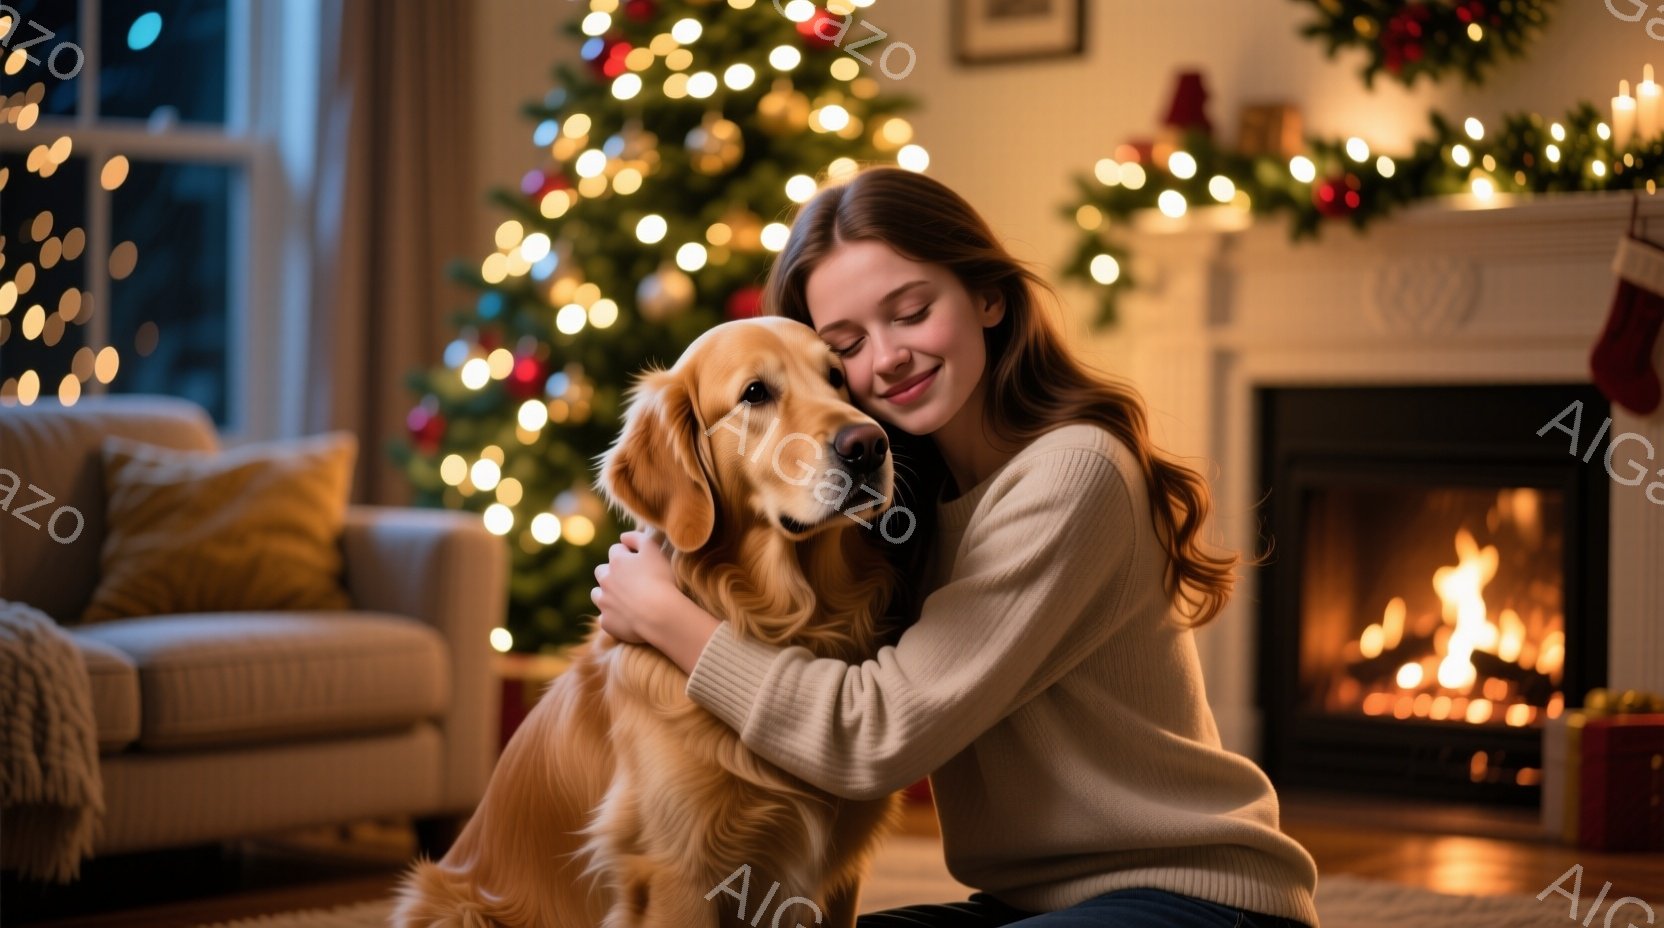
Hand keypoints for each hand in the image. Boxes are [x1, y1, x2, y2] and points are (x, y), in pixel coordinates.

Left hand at [592, 529, 680, 644]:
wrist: (659, 613)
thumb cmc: (660, 580)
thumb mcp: (653, 550)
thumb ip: (637, 538)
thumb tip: (623, 537)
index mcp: (616, 561)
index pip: (616, 550)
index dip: (627, 554)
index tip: (639, 562)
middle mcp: (605, 580)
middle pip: (601, 571)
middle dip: (611, 573)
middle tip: (629, 581)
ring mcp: (604, 602)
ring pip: (597, 594)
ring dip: (606, 594)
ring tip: (624, 599)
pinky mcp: (606, 622)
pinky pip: (605, 617)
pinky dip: (613, 616)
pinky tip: (626, 617)